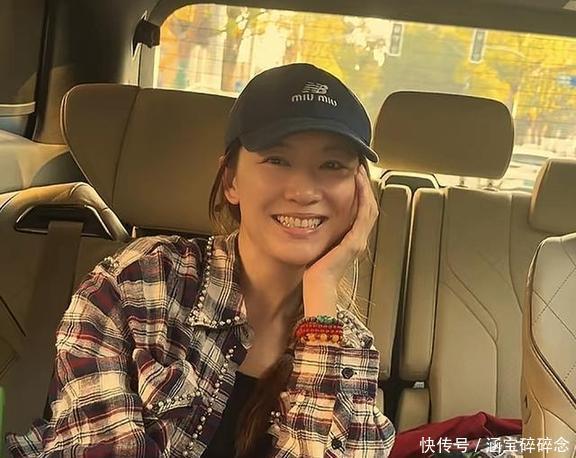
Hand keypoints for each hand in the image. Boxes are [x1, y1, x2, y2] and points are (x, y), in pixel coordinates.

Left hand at [302, 165, 378, 316]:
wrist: (316, 286)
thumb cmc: (312, 271)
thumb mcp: (316, 246)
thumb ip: (317, 233)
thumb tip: (307, 220)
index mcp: (350, 241)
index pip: (360, 212)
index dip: (359, 194)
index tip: (352, 177)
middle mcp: (358, 239)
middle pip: (368, 207)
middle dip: (364, 187)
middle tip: (359, 169)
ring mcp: (359, 239)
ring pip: (369, 207)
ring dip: (365, 187)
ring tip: (359, 170)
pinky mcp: (355, 240)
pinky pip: (364, 212)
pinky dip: (363, 195)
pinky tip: (358, 182)